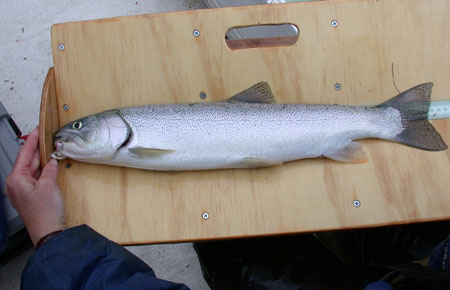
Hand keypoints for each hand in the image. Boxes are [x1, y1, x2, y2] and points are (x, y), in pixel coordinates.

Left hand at [6, 127, 64, 245]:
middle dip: (38, 150)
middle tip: (47, 138)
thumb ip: (50, 169)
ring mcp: (22, 191)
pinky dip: (43, 171)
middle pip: (27, 161)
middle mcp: (16, 184)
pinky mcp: (30, 196)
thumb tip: (51, 160)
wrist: (48, 232)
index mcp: (16, 179)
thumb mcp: (50, 185)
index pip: (24, 154)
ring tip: (51, 150)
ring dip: (42, 160)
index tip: (37, 130)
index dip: (32, 140)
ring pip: (32, 169)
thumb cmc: (45, 214)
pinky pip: (36, 178)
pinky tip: (50, 166)